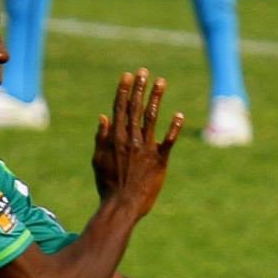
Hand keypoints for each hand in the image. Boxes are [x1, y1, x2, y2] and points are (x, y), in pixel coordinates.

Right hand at [91, 69, 182, 213]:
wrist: (122, 206)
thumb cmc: (108, 185)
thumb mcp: (98, 161)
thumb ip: (101, 138)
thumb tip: (103, 117)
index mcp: (115, 139)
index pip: (119, 109)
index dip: (123, 91)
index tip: (128, 76)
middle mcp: (130, 140)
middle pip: (135, 108)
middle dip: (139, 88)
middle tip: (144, 71)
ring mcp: (146, 149)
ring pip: (151, 118)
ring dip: (156, 98)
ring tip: (161, 82)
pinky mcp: (159, 161)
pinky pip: (168, 141)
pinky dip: (174, 128)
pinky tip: (179, 114)